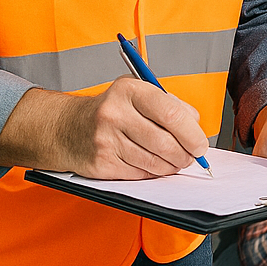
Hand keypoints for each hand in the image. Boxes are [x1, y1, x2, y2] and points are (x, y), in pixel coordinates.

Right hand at [0, 79, 207, 178]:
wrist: (66, 127)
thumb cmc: (112, 109)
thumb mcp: (138, 93)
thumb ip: (170, 104)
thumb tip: (196, 126)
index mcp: (129, 91)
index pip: (171, 114)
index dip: (192, 133)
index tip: (201, 144)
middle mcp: (114, 114)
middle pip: (165, 142)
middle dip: (186, 154)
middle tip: (192, 157)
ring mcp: (105, 140)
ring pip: (154, 162)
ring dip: (172, 166)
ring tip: (175, 161)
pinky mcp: (100, 163)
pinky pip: (139, 174)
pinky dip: (153, 173)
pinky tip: (154, 165)